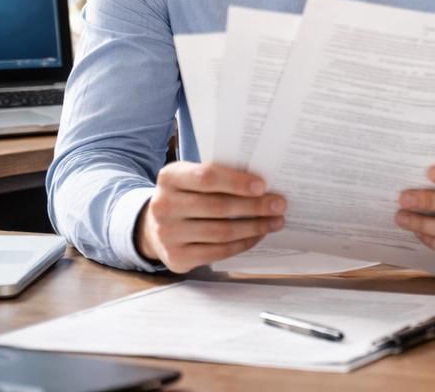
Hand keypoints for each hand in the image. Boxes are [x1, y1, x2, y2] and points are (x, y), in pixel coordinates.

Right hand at [134, 162, 284, 272]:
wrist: (155, 226)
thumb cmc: (186, 196)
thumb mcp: (192, 177)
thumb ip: (218, 177)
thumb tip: (263, 185)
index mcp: (169, 178)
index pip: (207, 177)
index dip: (237, 182)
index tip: (263, 186)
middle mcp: (163, 206)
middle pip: (218, 207)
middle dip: (254, 206)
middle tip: (279, 205)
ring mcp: (167, 234)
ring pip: (221, 232)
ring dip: (254, 227)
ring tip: (275, 221)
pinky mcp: (176, 257)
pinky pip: (218, 252)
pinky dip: (242, 244)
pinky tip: (257, 236)